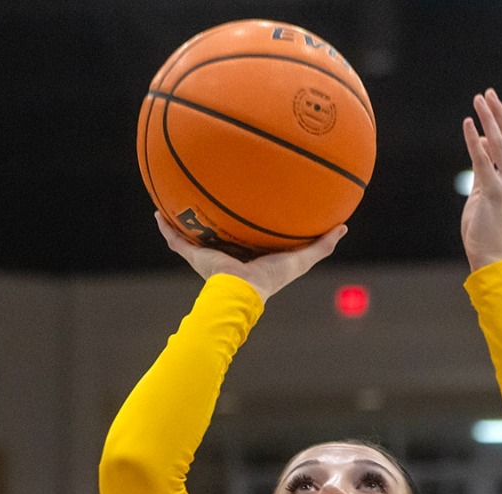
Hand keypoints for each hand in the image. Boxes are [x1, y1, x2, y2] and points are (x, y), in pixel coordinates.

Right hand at [155, 212, 344, 302]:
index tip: (249, 200)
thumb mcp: (302, 257)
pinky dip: (165, 228)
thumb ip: (322, 244)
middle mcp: (228, 253)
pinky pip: (176, 240)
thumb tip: (344, 227)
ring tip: (177, 196)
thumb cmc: (273, 277)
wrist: (243, 291)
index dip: (248, 219)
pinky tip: (157, 212)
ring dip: (185, 218)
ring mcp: (209, 255)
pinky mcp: (195, 256)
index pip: (249, 234)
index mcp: (250, 254)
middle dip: (215, 216)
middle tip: (212, 193)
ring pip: (194, 234)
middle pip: (219, 231)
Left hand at [460, 89, 501, 271]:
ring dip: (489, 119)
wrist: (493, 258)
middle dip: (500, 114)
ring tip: (480, 99)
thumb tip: (485, 142)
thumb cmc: (488, 230)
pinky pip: (483, 161)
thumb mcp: (486, 194)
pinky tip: (469, 124)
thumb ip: (486, 168)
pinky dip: (475, 141)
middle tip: (489, 93)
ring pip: (501, 145)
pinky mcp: (495, 193)